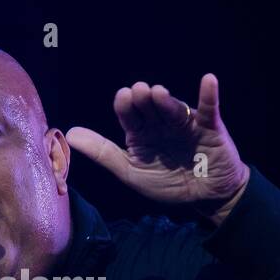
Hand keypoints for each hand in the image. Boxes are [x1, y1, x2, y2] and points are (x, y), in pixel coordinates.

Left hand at [66, 73, 250, 225]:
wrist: (206, 198)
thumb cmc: (168, 183)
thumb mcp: (131, 172)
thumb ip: (103, 152)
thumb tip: (69, 134)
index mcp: (141, 133)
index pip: (129, 114)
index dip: (125, 104)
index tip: (123, 97)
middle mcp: (161, 124)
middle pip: (150, 107)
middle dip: (144, 99)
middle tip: (138, 93)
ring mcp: (185, 124)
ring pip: (174, 108)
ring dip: (166, 101)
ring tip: (157, 93)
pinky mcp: (210, 127)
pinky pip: (209, 109)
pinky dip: (209, 95)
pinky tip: (208, 81)